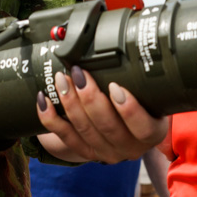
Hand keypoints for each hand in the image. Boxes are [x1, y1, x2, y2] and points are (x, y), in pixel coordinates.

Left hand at [36, 66, 168, 163]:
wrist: (125, 127)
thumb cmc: (141, 100)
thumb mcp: (151, 94)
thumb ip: (142, 80)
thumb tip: (126, 44)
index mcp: (151, 132)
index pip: (143, 128)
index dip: (129, 109)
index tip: (114, 86)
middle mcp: (130, 147)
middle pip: (108, 126)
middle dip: (89, 98)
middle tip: (78, 73)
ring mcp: (107, 152)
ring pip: (84, 130)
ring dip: (70, 102)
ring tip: (61, 79)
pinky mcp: (86, 153)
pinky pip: (65, 137)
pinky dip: (51, 119)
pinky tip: (44, 100)